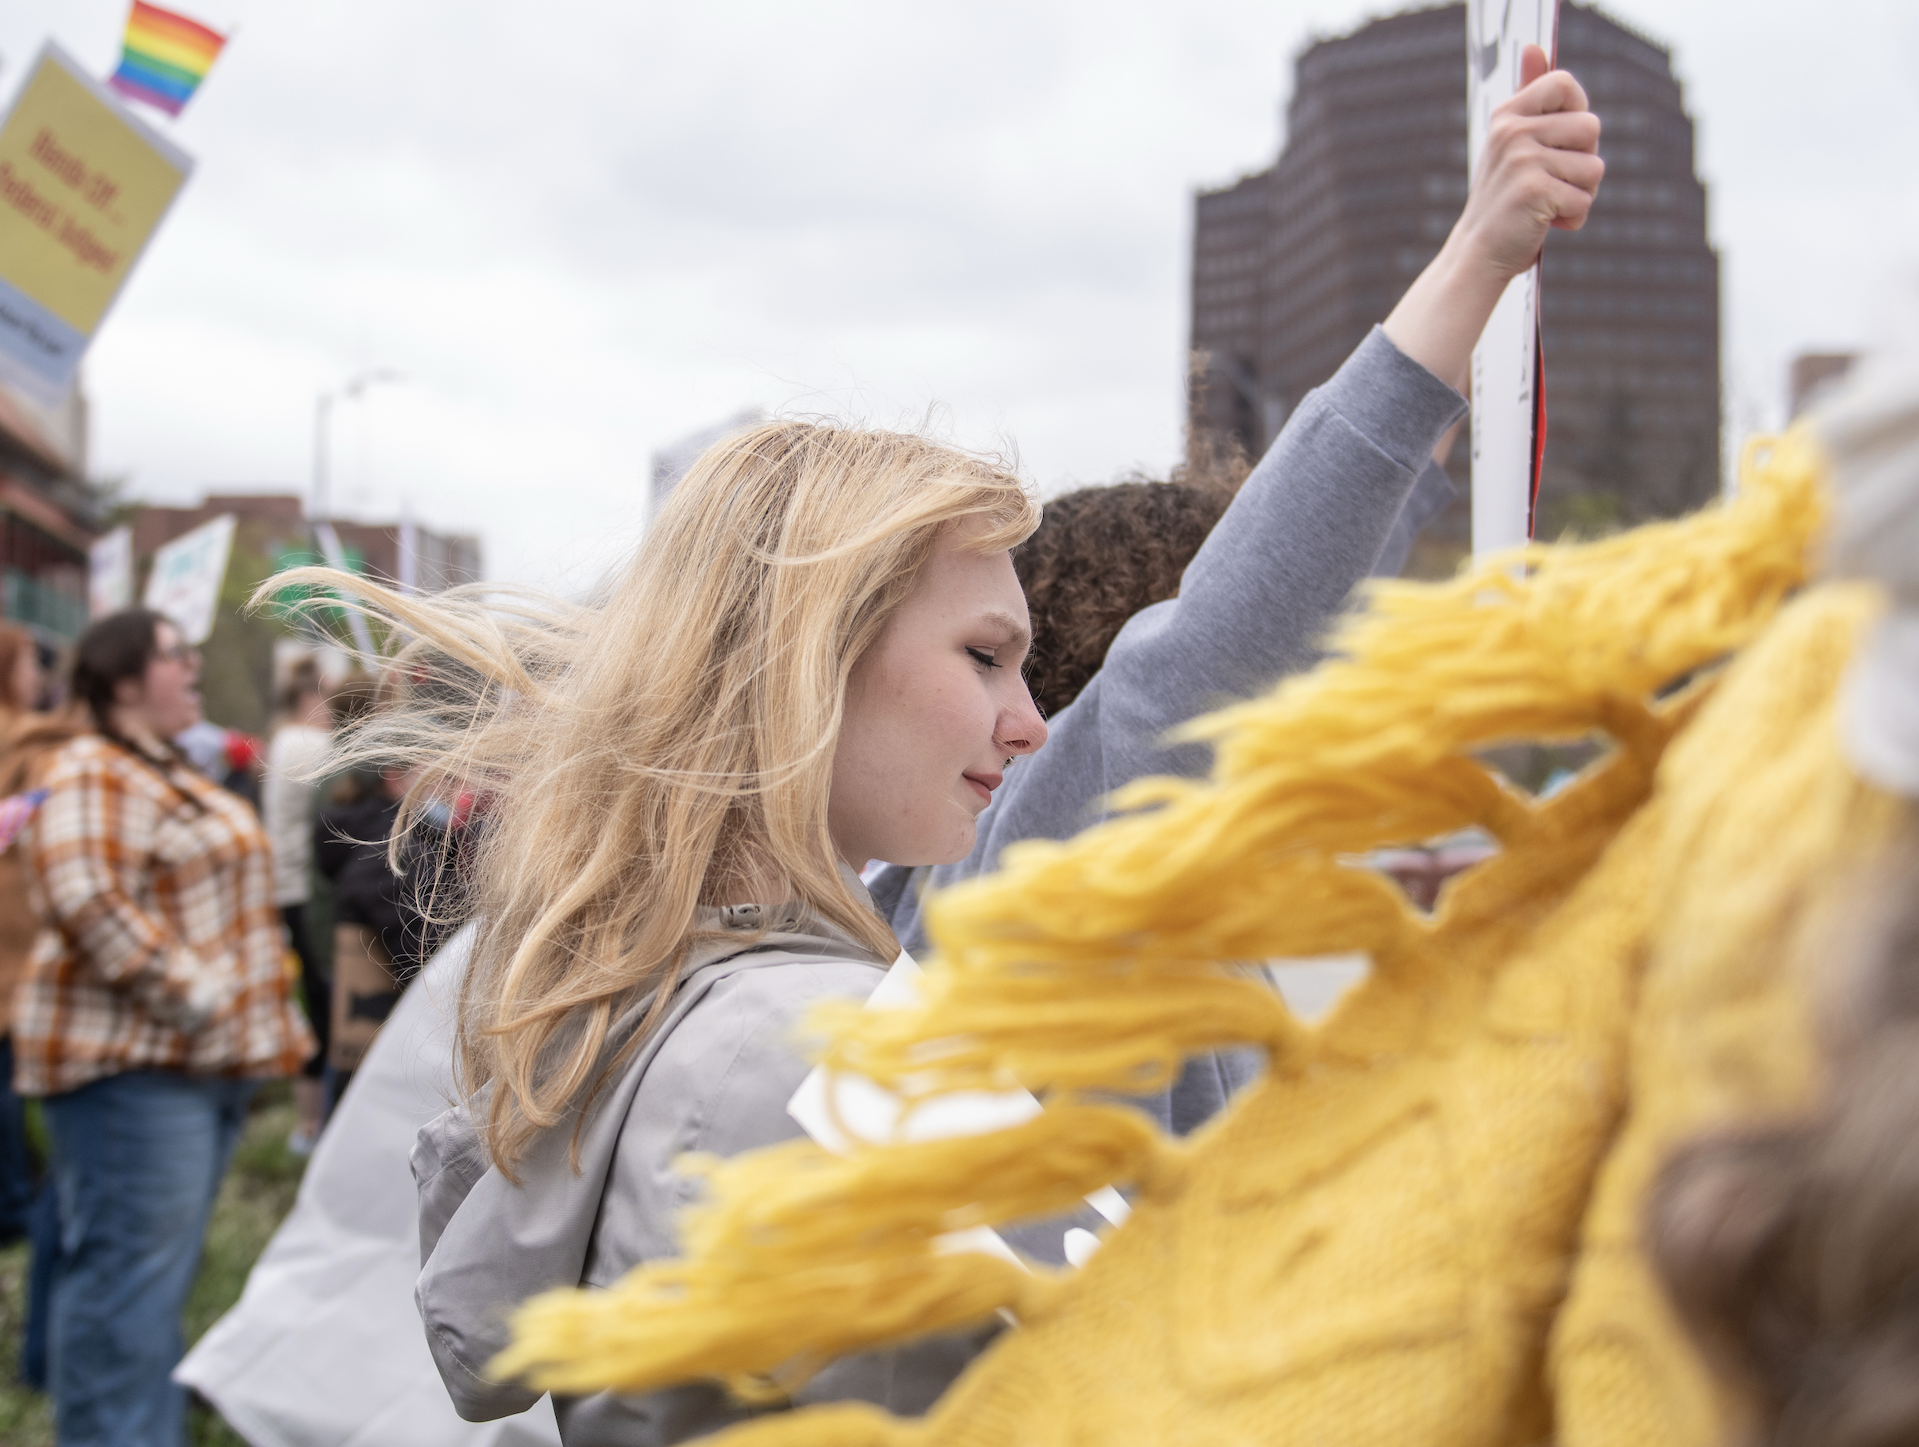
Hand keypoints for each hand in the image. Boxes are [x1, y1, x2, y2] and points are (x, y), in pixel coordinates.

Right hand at [1458, 45, 1604, 279]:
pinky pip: (1585, 200)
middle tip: (1553, 182)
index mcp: (1508, 114)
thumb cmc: (1503, 200)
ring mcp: (1523, 160)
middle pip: (1591, 127)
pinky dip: (1573, 219)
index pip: (1565, 83)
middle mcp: (1512, 131)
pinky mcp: (1535, 191)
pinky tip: (1546, 224)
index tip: (1563, 140)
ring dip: (1581, 193)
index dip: (1578, 111)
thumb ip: (1529, 96)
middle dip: (1584, 161)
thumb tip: (1535, 46)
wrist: (1477, 254)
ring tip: (1549, 205)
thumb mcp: (1512, 143)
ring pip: (1594, 167)